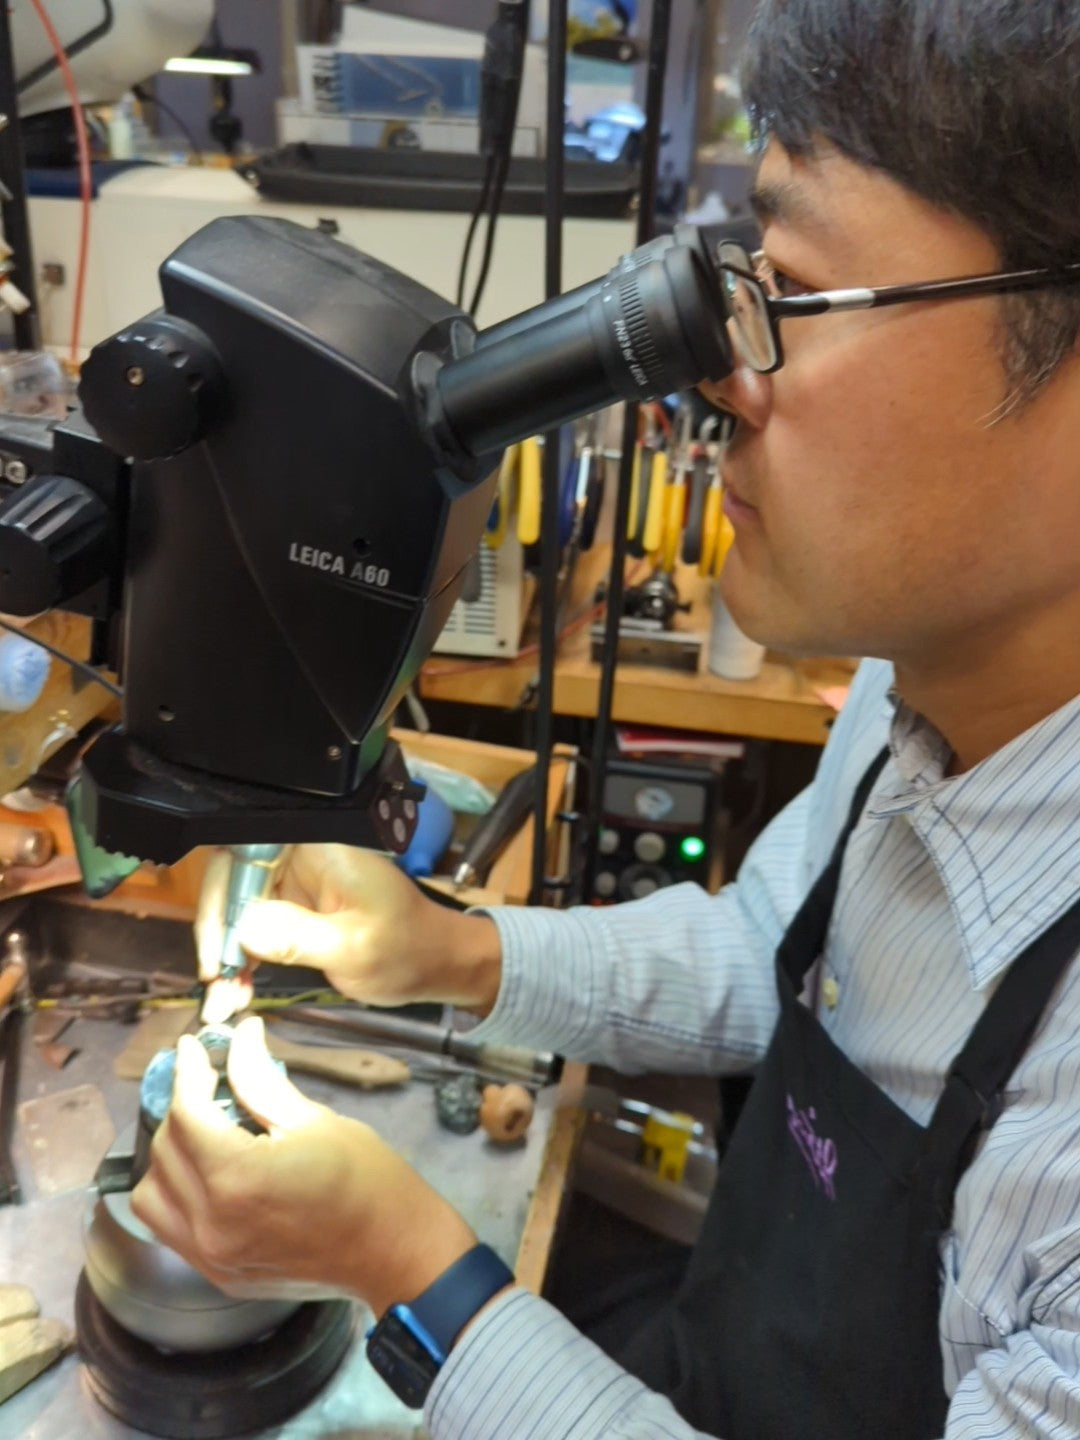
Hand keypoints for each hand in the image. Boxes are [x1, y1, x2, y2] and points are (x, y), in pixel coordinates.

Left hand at [130, 1017, 476, 1314]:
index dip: (187, 1072)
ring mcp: (211, 1256)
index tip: (193, 1047)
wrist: (394, 1252)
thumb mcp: (315, 1119)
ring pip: (151, 1195)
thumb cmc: (368, 1181)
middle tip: (210, 1083)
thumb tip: (240, 1036)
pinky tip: (208, 1173)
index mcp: (238, 1179)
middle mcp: (211, 1223)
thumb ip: (261, 1079)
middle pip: (165, 1150)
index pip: (187, 1114)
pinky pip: (170, 1228)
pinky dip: (175, 1194)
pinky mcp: (218, 1275)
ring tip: (203, 1133)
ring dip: (168, 1156)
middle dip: (182, 1107)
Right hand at [196, 844, 502, 1019]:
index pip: (243, 851)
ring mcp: (295, 878)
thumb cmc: (406, 950)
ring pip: (238, 905)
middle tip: (214, 986)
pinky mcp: (293, 904)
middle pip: (232, 879)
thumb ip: (298, 936)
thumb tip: (244, 930)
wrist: (435, 963)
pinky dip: (242, 957)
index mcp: (317, 845)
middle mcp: (300, 852)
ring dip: (226, 952)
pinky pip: (253, 923)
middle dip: (219, 934)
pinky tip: (237, 991)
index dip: (219, 897)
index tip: (217, 951)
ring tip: (223, 1001)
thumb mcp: (353, 948)